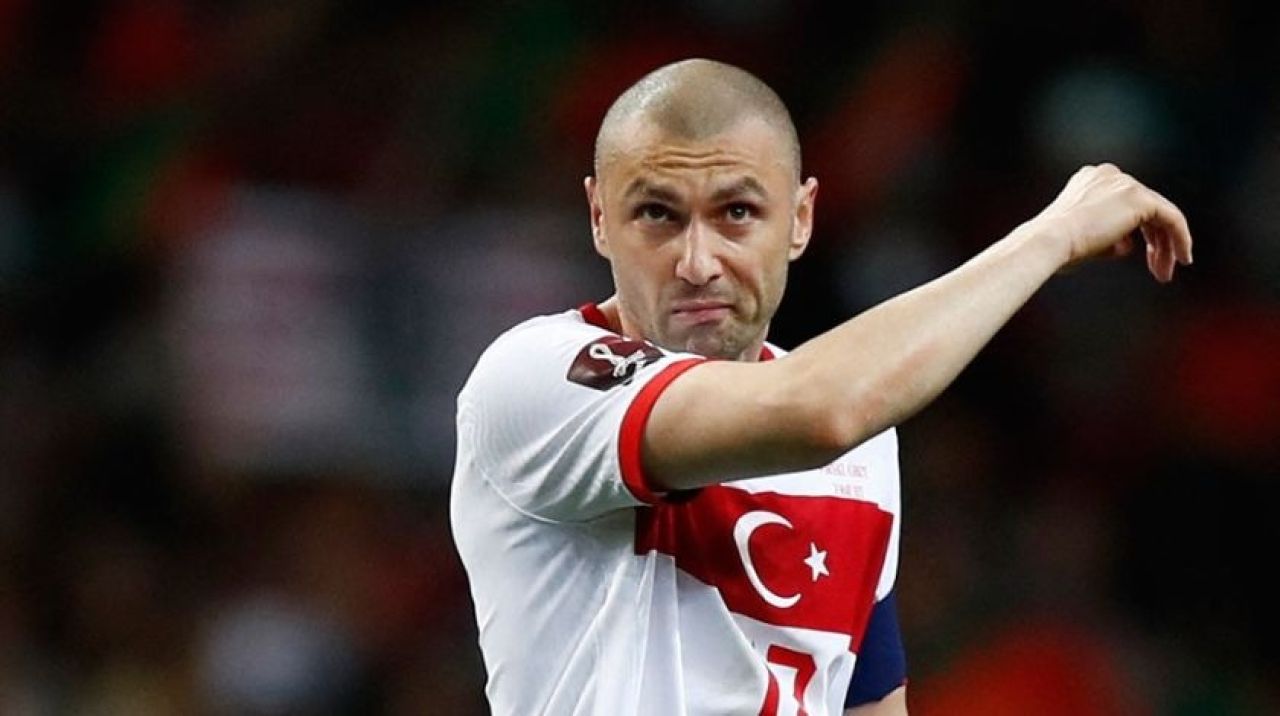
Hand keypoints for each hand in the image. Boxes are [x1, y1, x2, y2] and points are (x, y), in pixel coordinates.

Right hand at [1031, 163, 1192, 282]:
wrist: (1049, 241)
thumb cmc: (1056, 246)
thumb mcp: (1083, 238)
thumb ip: (1108, 237)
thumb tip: (1127, 245)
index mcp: (1091, 180)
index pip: (1126, 204)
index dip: (1137, 232)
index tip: (1141, 255)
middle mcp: (1110, 176)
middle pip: (1146, 209)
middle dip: (1155, 241)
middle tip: (1158, 269)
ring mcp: (1126, 184)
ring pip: (1160, 215)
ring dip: (1166, 246)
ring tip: (1165, 272)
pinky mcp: (1140, 199)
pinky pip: (1172, 218)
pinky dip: (1180, 239)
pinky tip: (1181, 258)